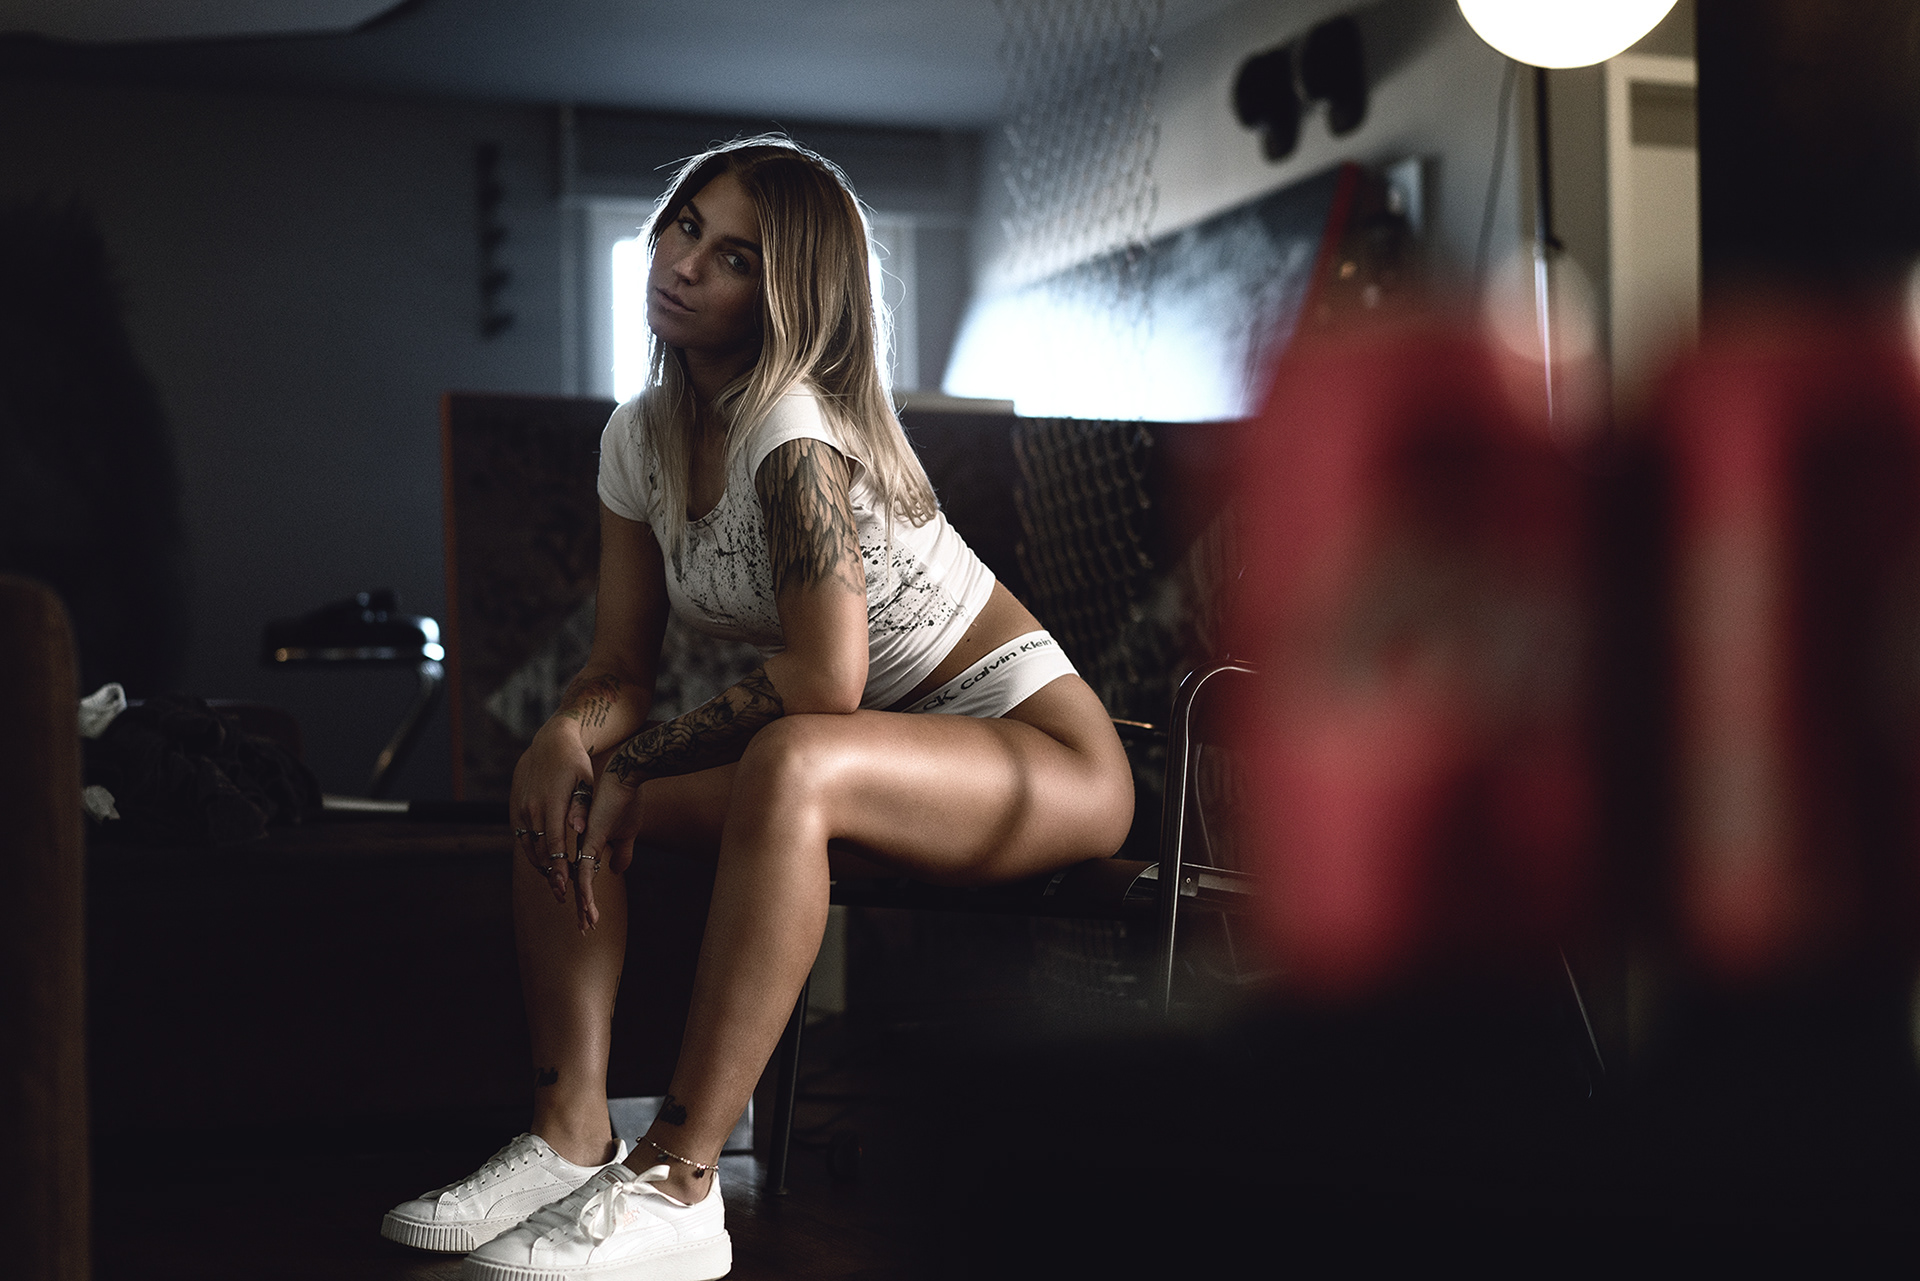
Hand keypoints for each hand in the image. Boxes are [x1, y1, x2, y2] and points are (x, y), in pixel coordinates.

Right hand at [509, 720, 596, 904]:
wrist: (549, 744)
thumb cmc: (575, 763)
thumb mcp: (584, 780)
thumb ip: (581, 807)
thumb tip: (578, 831)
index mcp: (552, 804)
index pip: (555, 844)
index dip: (560, 867)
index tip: (565, 887)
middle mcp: (533, 809)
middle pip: (541, 850)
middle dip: (551, 874)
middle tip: (562, 896)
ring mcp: (523, 810)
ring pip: (530, 846)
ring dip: (541, 867)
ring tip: (555, 885)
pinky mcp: (518, 809)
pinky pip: (524, 838)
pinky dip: (534, 853)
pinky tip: (545, 864)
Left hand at [574, 770, 643, 931]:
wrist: (625, 778)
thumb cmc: (627, 800)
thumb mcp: (627, 832)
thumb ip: (621, 853)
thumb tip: (615, 872)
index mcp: (591, 846)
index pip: (586, 878)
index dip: (587, 898)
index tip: (590, 917)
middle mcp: (583, 848)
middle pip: (579, 884)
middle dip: (582, 908)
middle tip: (584, 930)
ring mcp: (584, 846)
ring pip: (579, 883)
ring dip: (584, 906)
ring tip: (587, 925)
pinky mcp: (589, 842)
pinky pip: (584, 871)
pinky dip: (584, 891)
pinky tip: (585, 905)